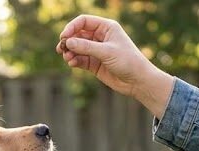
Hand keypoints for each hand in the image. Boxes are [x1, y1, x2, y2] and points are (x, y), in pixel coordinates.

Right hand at [56, 15, 173, 117]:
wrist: (137, 81)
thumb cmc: (127, 61)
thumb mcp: (107, 52)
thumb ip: (87, 47)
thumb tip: (68, 42)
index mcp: (106, 27)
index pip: (84, 21)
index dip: (72, 27)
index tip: (64, 37)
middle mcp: (101, 37)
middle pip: (78, 34)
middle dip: (69, 41)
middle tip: (61, 49)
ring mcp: (97, 50)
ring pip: (77, 48)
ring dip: (70, 52)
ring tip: (67, 58)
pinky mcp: (95, 63)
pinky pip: (80, 59)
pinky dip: (74, 61)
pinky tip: (72, 64)